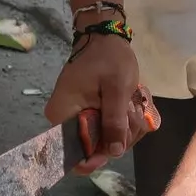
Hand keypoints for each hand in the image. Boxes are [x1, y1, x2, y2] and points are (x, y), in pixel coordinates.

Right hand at [43, 34, 148, 173]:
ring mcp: (76, 119)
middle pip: (92, 149)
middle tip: (131, 112)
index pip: (71, 154)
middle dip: (118, 137)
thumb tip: (114, 152)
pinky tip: (130, 107)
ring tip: (132, 104)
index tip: (117, 146)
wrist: (104, 37)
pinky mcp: (87, 115)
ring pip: (104, 141)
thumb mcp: (116, 89)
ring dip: (125, 128)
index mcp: (63, 116)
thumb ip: (114, 121)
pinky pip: (106, 130)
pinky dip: (123, 123)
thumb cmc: (108, 58)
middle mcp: (64, 122)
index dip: (95, 158)